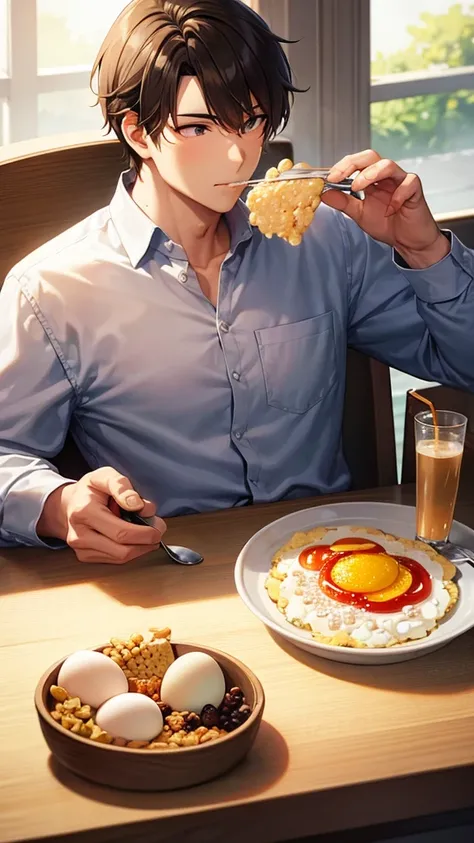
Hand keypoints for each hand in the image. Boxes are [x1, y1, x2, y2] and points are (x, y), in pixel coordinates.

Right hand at [37, 466, 165, 563]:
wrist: (69, 504)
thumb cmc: (90, 490)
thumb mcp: (105, 476)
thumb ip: (121, 486)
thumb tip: (137, 505)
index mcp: (84, 512)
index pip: (121, 532)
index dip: (145, 533)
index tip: (158, 525)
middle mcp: (79, 534)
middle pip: (122, 550)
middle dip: (146, 542)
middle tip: (158, 531)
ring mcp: (81, 549)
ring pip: (120, 558)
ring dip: (141, 548)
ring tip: (148, 533)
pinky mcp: (85, 557)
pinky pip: (114, 560)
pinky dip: (130, 551)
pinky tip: (135, 539)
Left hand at [321, 149, 449, 267]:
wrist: (407, 241)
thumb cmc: (387, 224)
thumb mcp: (359, 214)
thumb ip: (344, 203)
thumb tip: (325, 194)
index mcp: (372, 179)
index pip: (356, 162)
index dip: (342, 166)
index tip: (329, 178)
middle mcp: (386, 176)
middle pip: (371, 156)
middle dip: (353, 164)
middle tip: (339, 177)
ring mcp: (401, 181)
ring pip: (388, 165)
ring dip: (371, 173)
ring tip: (358, 187)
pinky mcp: (415, 191)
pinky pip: (409, 183)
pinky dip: (398, 195)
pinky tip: (390, 210)